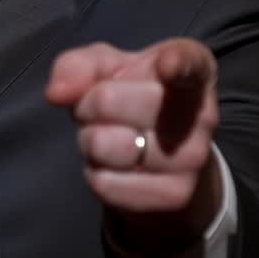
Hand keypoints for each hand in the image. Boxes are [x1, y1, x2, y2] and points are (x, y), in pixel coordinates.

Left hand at [45, 37, 221, 257]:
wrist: (159, 160)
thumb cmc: (131, 96)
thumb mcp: (106, 68)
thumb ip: (79, 65)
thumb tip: (56, 92)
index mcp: (192, 68)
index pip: (190, 62)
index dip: (177, 63)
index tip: (168, 65)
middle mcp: (202, 113)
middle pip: (106, 100)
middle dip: (87, 105)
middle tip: (100, 111)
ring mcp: (193, 157)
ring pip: (101, 145)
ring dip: (90, 142)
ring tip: (109, 138)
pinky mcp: (175, 195)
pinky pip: (104, 182)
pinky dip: (96, 173)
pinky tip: (116, 166)